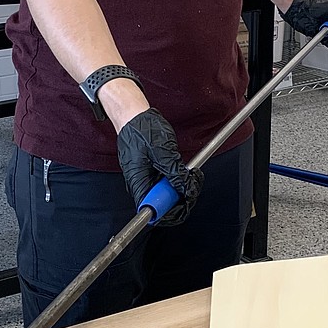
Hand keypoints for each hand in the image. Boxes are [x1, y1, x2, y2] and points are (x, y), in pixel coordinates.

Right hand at [116, 109, 202, 226]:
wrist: (134, 116)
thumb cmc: (142, 129)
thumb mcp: (162, 150)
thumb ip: (175, 172)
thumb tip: (186, 189)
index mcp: (138, 181)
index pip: (152, 210)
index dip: (171, 211)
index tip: (185, 202)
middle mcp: (140, 184)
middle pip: (161, 205)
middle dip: (181, 199)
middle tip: (193, 185)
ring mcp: (146, 179)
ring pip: (166, 195)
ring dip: (182, 189)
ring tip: (192, 176)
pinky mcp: (152, 173)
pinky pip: (166, 184)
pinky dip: (178, 181)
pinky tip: (186, 173)